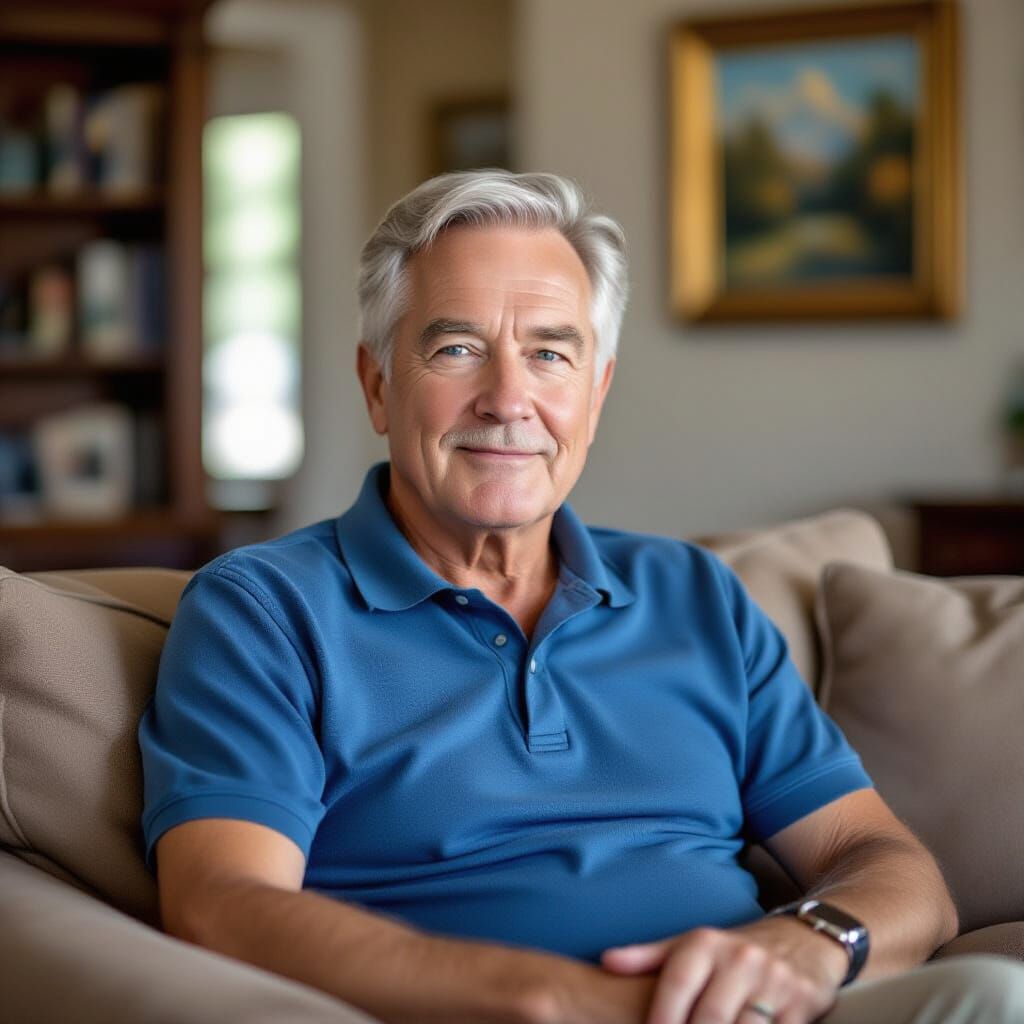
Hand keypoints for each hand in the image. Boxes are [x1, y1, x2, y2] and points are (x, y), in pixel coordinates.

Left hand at [600, 917, 847, 1023]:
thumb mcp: (690, 946)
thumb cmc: (733, 951)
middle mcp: (740, 958)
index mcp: (706, 943)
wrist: (804, 939)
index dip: (662, 1016)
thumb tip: (606, 961)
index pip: (677, 983)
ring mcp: (774, 981)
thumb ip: (648, 957)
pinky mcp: (802, 1004)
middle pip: (709, 1016)